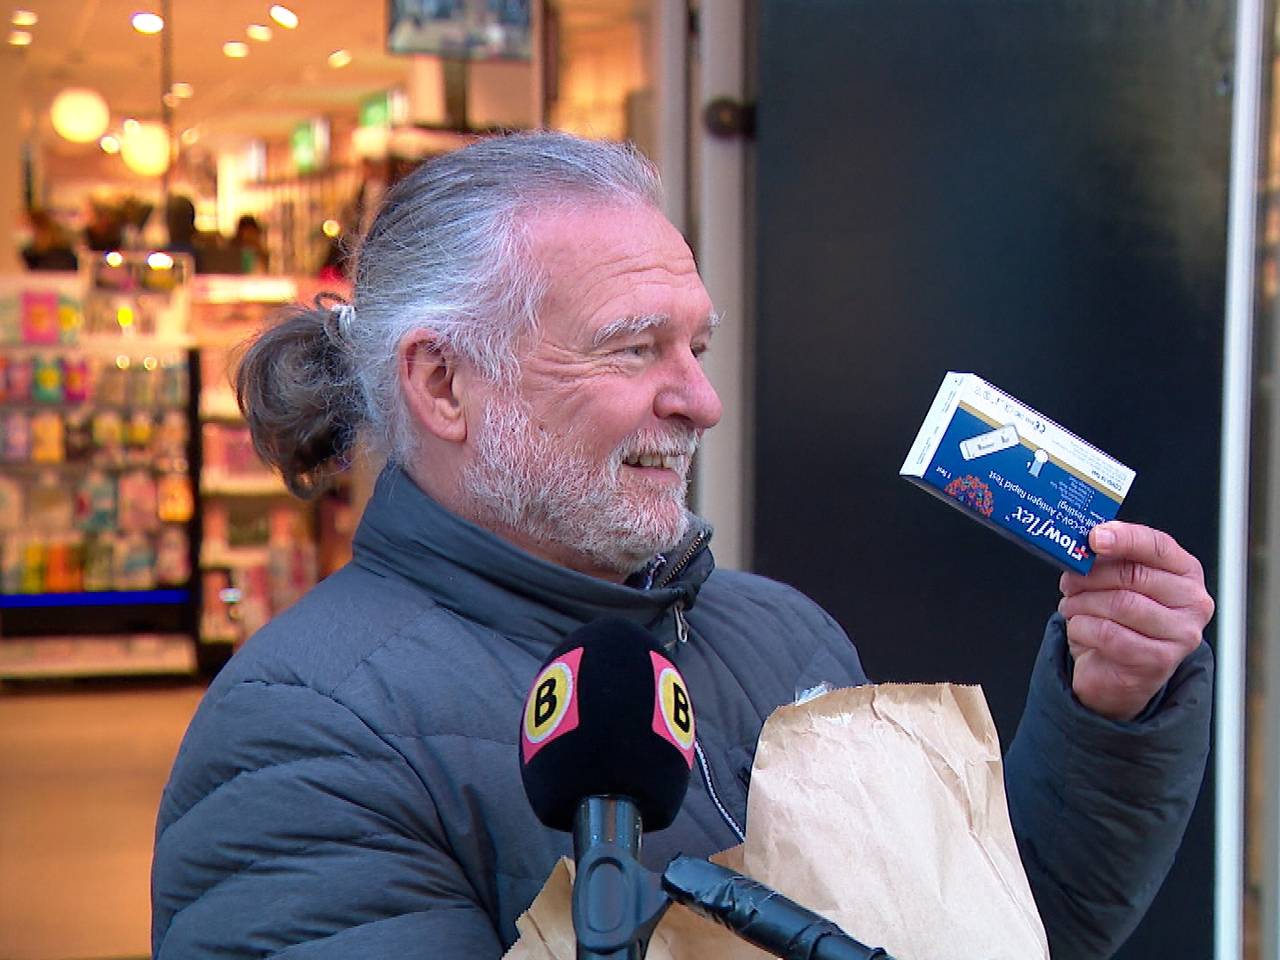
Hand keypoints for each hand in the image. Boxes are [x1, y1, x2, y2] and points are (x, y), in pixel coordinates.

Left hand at [1057, 521, 1213, 720]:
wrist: (1120, 670)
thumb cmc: (1121, 619)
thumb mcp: (1120, 582)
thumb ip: (1111, 559)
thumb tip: (1088, 542)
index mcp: (1185, 572)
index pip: (1157, 546)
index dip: (1124, 538)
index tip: (1094, 537)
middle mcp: (1192, 601)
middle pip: (1133, 575)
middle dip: (1090, 576)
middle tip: (1068, 581)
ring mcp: (1181, 634)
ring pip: (1119, 604)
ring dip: (1082, 603)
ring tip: (1070, 606)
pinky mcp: (1159, 660)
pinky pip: (1108, 634)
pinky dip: (1082, 627)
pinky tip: (1079, 628)